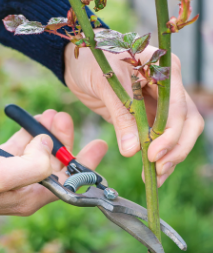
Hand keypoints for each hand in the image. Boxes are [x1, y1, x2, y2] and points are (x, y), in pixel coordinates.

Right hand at [0, 110, 106, 216]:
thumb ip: (31, 165)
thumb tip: (48, 145)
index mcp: (30, 197)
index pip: (67, 182)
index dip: (86, 164)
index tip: (99, 145)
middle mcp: (25, 189)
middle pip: (54, 163)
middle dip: (62, 139)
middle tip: (64, 116)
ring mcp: (12, 175)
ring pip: (39, 151)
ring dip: (46, 132)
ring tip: (52, 114)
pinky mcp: (0, 162)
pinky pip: (22, 146)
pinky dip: (30, 132)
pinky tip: (34, 120)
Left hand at [64, 43, 203, 186]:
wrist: (78, 63)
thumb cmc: (93, 61)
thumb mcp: (107, 84)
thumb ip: (121, 115)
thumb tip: (133, 150)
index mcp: (164, 71)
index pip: (178, 107)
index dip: (170, 135)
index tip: (153, 155)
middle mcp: (167, 88)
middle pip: (187, 122)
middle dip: (176, 149)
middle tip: (158, 169)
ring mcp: (158, 103)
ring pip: (176, 133)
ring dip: (169, 156)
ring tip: (155, 177)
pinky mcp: (145, 116)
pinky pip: (157, 138)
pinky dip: (156, 154)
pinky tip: (150, 169)